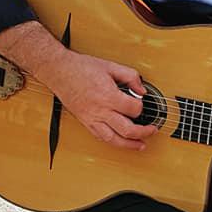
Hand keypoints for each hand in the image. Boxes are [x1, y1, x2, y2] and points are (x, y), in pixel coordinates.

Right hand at [37, 49, 156, 151]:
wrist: (59, 71)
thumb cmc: (81, 68)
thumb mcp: (111, 66)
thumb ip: (130, 76)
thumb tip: (141, 89)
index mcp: (108, 96)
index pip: (133, 109)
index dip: (141, 106)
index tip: (141, 103)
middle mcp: (100, 111)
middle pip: (127, 130)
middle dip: (143, 132)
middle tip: (151, 130)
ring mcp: (91, 119)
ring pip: (113, 139)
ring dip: (129, 145)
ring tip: (140, 145)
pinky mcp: (85, 122)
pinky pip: (100, 137)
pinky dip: (113, 142)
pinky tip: (120, 142)